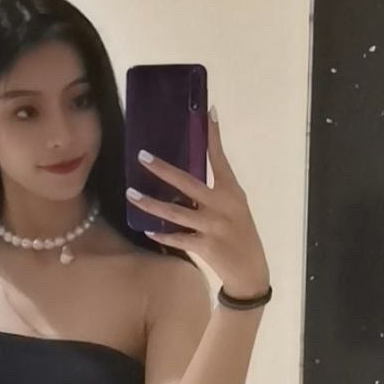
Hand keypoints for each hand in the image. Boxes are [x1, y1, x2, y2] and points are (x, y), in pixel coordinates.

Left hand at [126, 108, 270, 296]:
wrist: (251, 270)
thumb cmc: (240, 234)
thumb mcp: (235, 207)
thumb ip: (215, 192)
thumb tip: (183, 179)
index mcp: (232, 191)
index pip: (220, 158)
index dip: (213, 136)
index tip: (208, 112)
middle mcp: (223, 205)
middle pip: (187, 183)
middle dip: (163, 169)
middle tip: (142, 156)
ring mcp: (213, 226)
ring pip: (175, 212)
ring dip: (150, 204)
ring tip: (132, 195)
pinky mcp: (205, 246)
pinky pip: (177, 238)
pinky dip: (161, 234)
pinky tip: (147, 229)